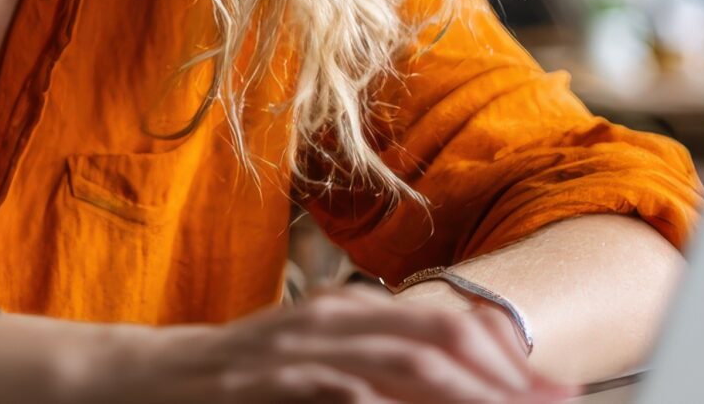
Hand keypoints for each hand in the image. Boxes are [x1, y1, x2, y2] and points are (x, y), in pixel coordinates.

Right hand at [81, 282, 572, 402]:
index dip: (514, 361)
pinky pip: (346, 390)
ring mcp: (302, 347)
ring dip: (467, 394)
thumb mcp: (319, 363)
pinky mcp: (273, 380)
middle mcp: (335, 318)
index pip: (455, 325)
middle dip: (508, 380)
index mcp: (353, 309)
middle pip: (445, 339)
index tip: (559, 393)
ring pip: (408, 362)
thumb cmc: (241, 382)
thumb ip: (380, 370)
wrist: (144, 378)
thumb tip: (458, 385)